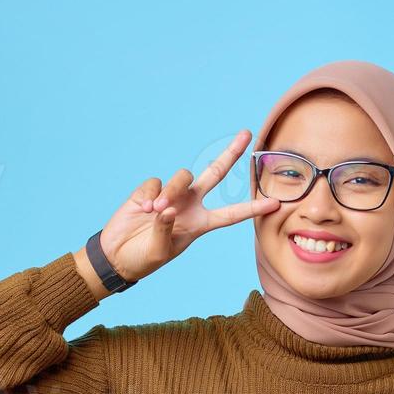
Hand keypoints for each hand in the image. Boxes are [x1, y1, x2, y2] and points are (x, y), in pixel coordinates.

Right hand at [96, 129, 281, 283]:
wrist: (117, 255)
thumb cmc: (144, 258)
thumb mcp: (160, 251)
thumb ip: (166, 230)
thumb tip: (166, 208)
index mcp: (200, 223)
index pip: (232, 214)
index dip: (253, 208)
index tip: (275, 203)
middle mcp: (190, 205)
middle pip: (216, 173)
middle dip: (231, 153)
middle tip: (247, 134)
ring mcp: (171, 195)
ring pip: (183, 177)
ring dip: (172, 191)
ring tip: (156, 212)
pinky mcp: (150, 190)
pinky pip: (156, 182)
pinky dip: (150, 194)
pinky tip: (143, 209)